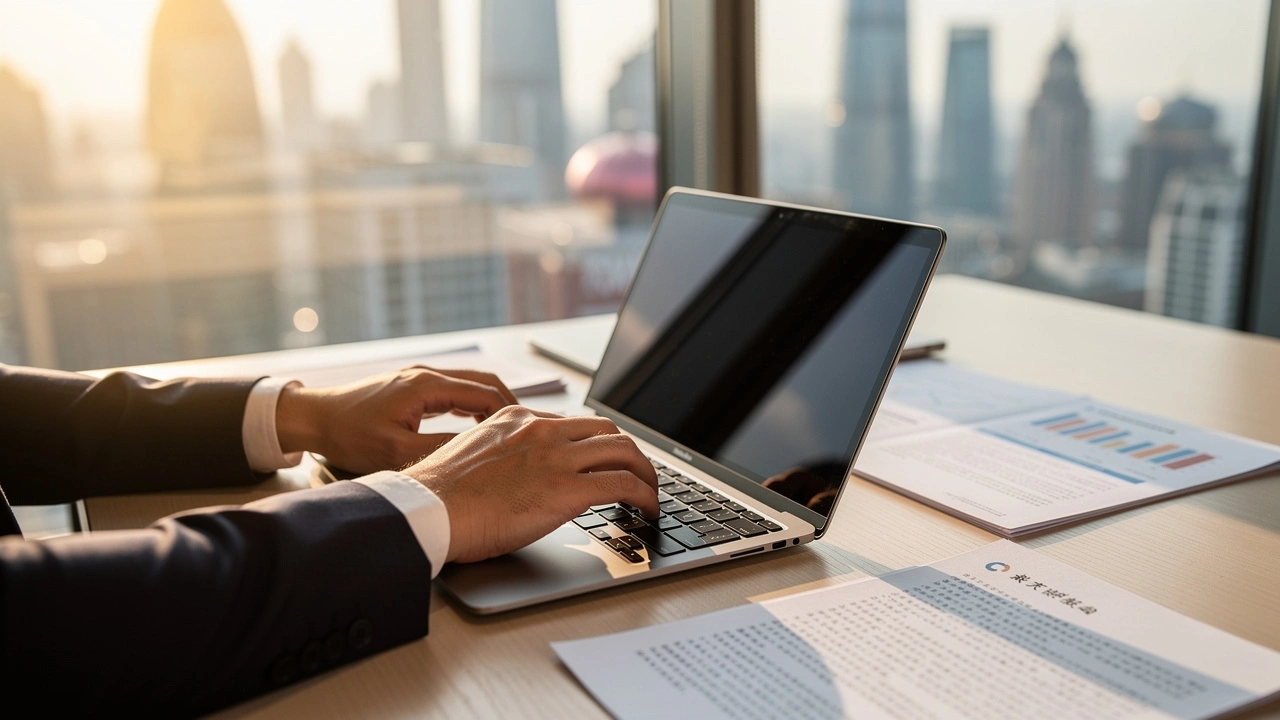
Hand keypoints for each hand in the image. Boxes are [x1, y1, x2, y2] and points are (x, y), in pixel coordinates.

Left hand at [275, 366, 517, 473]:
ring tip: (508, 432)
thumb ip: (440, 449)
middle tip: (528, 432)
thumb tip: (479, 452)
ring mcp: (420, 377)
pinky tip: (476, 427)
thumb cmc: (348, 435)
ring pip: (471, 384)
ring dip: (492, 404)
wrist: (314, 417)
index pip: (486, 394)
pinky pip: (455, 390)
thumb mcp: (396, 451)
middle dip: (510, 405)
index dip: (511, 414)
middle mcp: (427, 374)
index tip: (528, 435)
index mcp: (427, 385)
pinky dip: (473, 404)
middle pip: (485, 382)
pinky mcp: (412, 386)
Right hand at [400, 405, 659, 562]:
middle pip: (606, 431)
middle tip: (637, 474)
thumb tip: (514, 475)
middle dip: (628, 453)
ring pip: (624, 452)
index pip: (572, 423)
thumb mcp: (470, 456)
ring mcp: (556, 457)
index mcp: (516, 419)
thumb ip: (500, 455)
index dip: (596, 443)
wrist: (427, 510)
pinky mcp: (567, 488)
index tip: (603, 459)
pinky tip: (647, 510)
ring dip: (645, 473)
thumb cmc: (438, 497)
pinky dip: (644, 495)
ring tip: (650, 494)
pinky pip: (623, 484)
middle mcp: (541, 430)